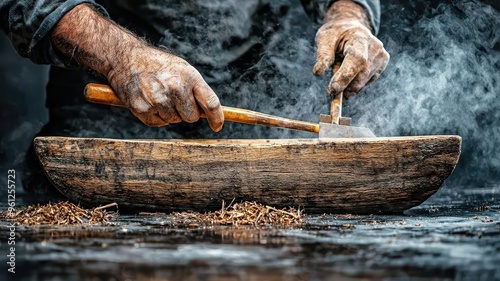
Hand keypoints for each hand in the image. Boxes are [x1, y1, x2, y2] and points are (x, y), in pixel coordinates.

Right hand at [108, 45, 223, 130]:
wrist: (125, 58)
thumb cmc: (158, 65)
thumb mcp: (182, 69)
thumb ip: (196, 89)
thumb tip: (208, 113)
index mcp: (189, 76)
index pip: (210, 103)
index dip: (216, 118)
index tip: (217, 126)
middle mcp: (176, 88)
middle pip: (192, 117)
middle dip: (186, 112)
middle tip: (174, 97)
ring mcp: (159, 99)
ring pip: (174, 120)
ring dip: (169, 113)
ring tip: (158, 94)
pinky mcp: (143, 108)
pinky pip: (158, 123)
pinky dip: (155, 116)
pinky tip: (149, 100)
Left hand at [313, 0, 388, 98]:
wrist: (350, 28)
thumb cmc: (335, 34)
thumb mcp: (324, 39)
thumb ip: (323, 54)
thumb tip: (318, 72)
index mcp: (360, 37)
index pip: (356, 59)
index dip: (345, 76)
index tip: (332, 90)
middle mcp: (374, 47)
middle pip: (362, 73)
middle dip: (345, 86)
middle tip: (331, 92)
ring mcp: (381, 56)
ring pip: (363, 82)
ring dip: (348, 87)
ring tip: (339, 76)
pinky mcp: (382, 65)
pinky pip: (366, 83)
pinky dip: (354, 85)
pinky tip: (348, 76)